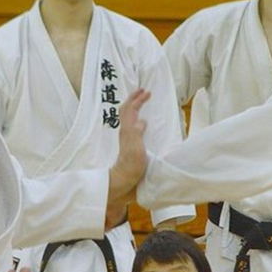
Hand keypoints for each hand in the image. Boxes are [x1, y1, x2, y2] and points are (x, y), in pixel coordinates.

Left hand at [109, 89, 149, 205]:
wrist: (124, 179)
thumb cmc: (131, 166)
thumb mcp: (136, 149)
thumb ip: (137, 133)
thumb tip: (142, 120)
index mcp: (127, 130)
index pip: (130, 109)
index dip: (137, 99)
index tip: (147, 92)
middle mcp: (125, 131)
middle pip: (126, 110)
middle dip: (134, 99)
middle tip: (144, 92)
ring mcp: (126, 137)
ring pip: (127, 116)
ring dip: (134, 106)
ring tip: (142, 101)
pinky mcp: (129, 143)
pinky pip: (131, 124)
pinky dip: (136, 116)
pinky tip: (142, 120)